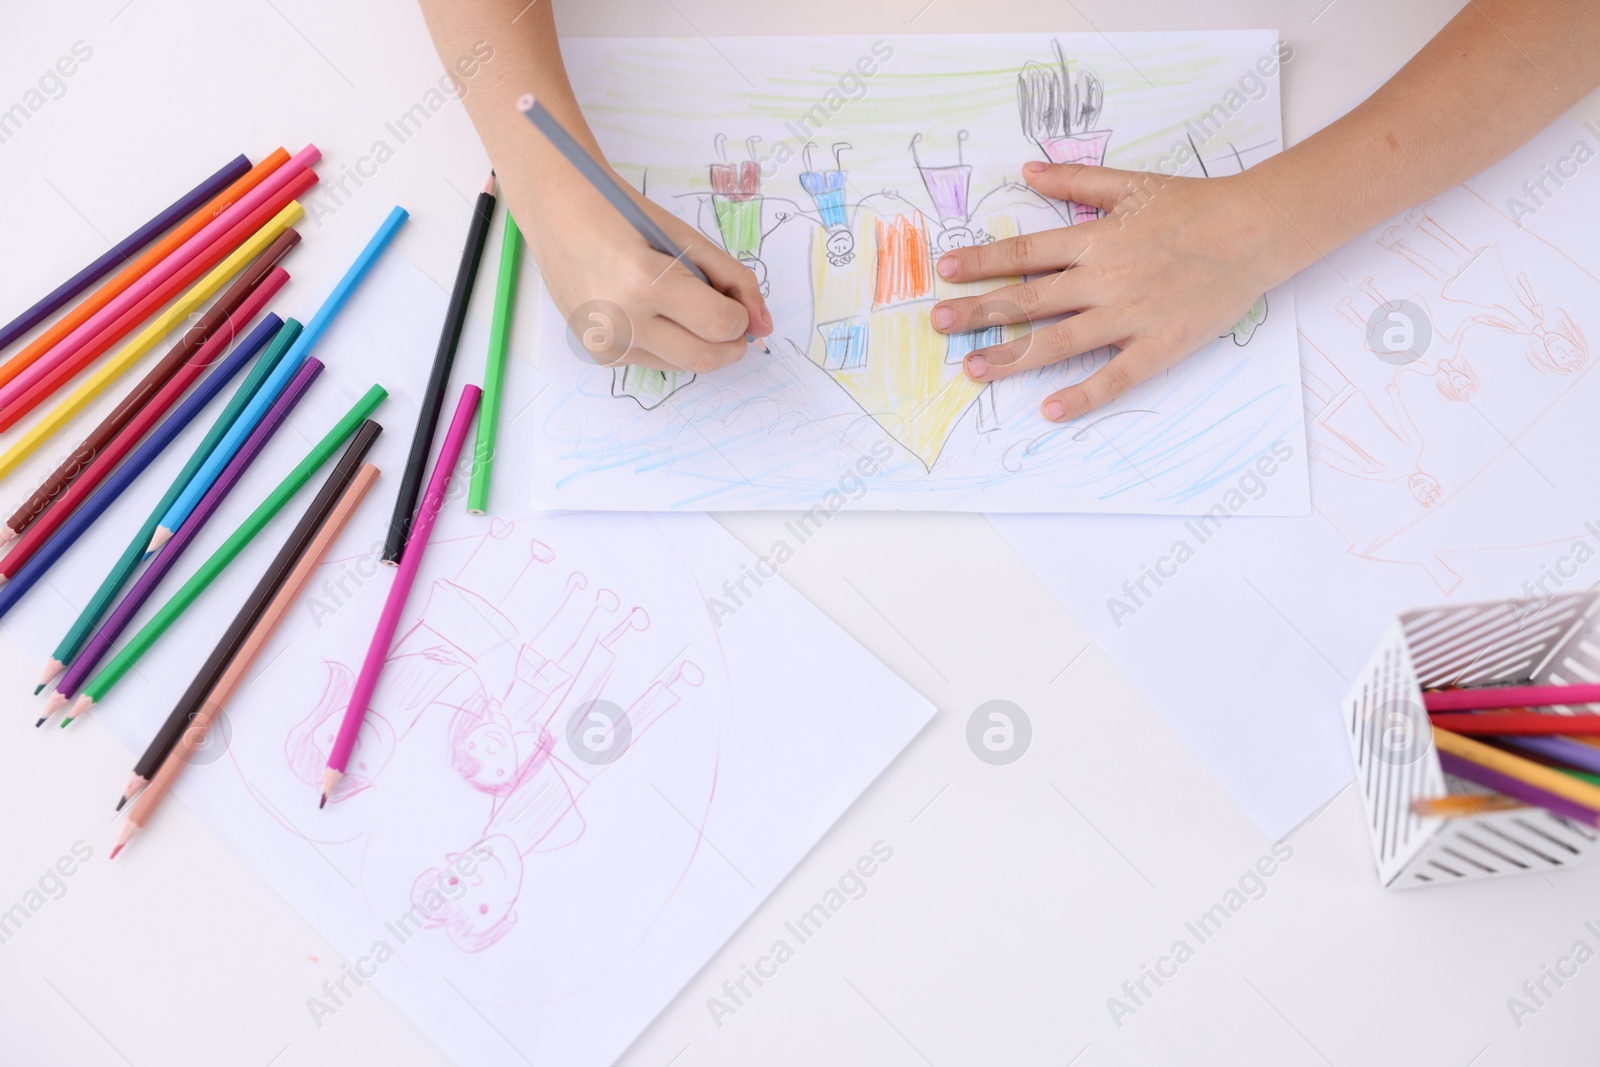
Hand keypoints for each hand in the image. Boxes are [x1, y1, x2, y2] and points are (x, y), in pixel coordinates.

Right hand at [517, 177, 772, 372]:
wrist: (557, 214)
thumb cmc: (623, 216)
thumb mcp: (687, 238)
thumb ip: (735, 280)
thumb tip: (764, 326)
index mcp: (645, 282)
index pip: (720, 325)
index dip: (739, 316)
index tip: (735, 302)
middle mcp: (621, 321)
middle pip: (705, 358)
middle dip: (729, 343)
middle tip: (729, 320)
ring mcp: (606, 343)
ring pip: (682, 365)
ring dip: (695, 342)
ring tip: (678, 303)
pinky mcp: (599, 355)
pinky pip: (654, 361)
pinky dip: (666, 342)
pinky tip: (647, 310)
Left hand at [929, 161, 1301, 421]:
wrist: (1257, 229)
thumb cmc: (1196, 205)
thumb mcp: (1131, 184)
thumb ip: (1076, 183)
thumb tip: (1027, 171)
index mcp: (1095, 240)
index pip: (1024, 254)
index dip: (982, 262)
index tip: (945, 271)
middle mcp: (1103, 279)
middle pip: (1028, 300)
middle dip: (979, 313)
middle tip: (938, 324)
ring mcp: (1129, 315)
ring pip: (1059, 341)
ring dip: (1013, 357)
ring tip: (973, 370)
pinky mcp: (1158, 345)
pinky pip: (1114, 375)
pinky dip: (1083, 394)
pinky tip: (1049, 410)